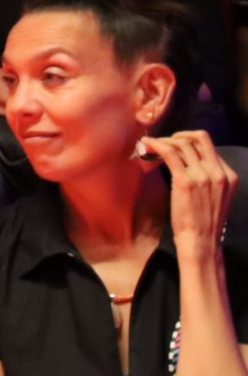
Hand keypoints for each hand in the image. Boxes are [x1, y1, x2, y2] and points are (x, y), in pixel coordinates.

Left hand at [146, 131, 237, 253]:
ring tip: (152, 145)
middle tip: (165, 141)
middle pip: (200, 139)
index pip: (209, 146)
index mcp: (229, 176)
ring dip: (164, 140)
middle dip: (180, 135)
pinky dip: (156, 144)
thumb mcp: (215, 195)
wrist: (200, 241)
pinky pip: (169, 153)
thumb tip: (188, 160)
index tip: (175, 145)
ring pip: (183, 144)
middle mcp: (219, 173)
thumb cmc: (203, 220)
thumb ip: (209, 177)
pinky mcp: (185, 181)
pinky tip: (147, 144)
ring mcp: (203, 176)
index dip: (190, 142)